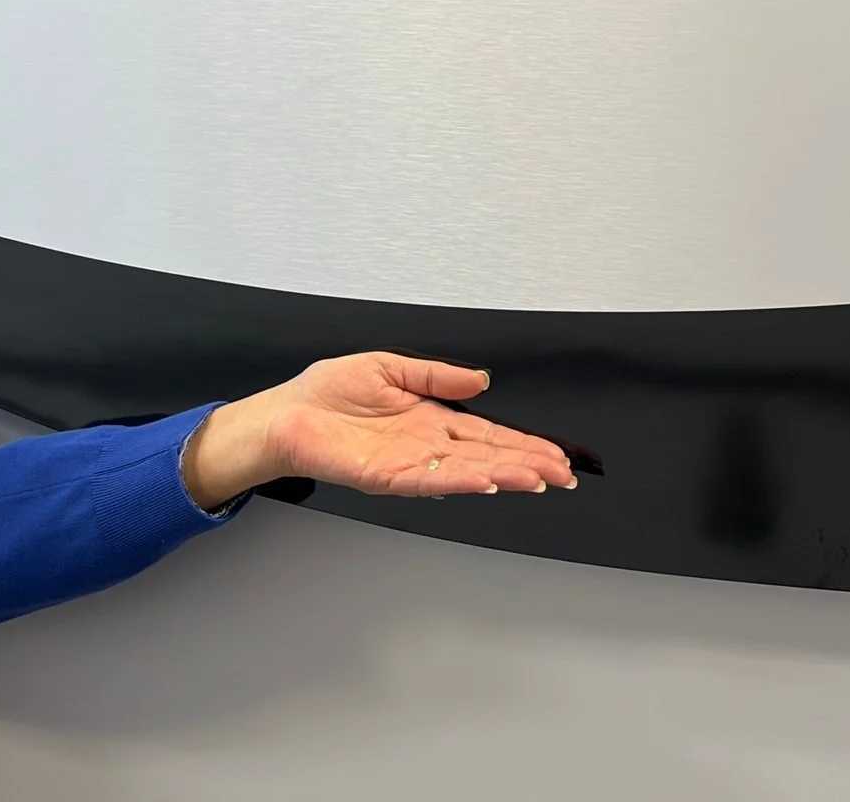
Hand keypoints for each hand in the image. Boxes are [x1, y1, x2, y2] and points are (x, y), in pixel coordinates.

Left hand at [180, 352, 578, 510]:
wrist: (285, 414)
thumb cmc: (327, 394)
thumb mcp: (389, 367)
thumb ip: (437, 375)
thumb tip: (481, 377)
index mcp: (430, 418)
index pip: (487, 434)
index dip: (523, 443)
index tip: (556, 453)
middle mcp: (426, 445)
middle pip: (487, 456)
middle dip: (528, 464)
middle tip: (565, 475)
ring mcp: (409, 464)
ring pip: (467, 472)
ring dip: (503, 475)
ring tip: (537, 479)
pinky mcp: (386, 476)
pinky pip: (430, 479)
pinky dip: (460, 481)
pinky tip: (486, 481)